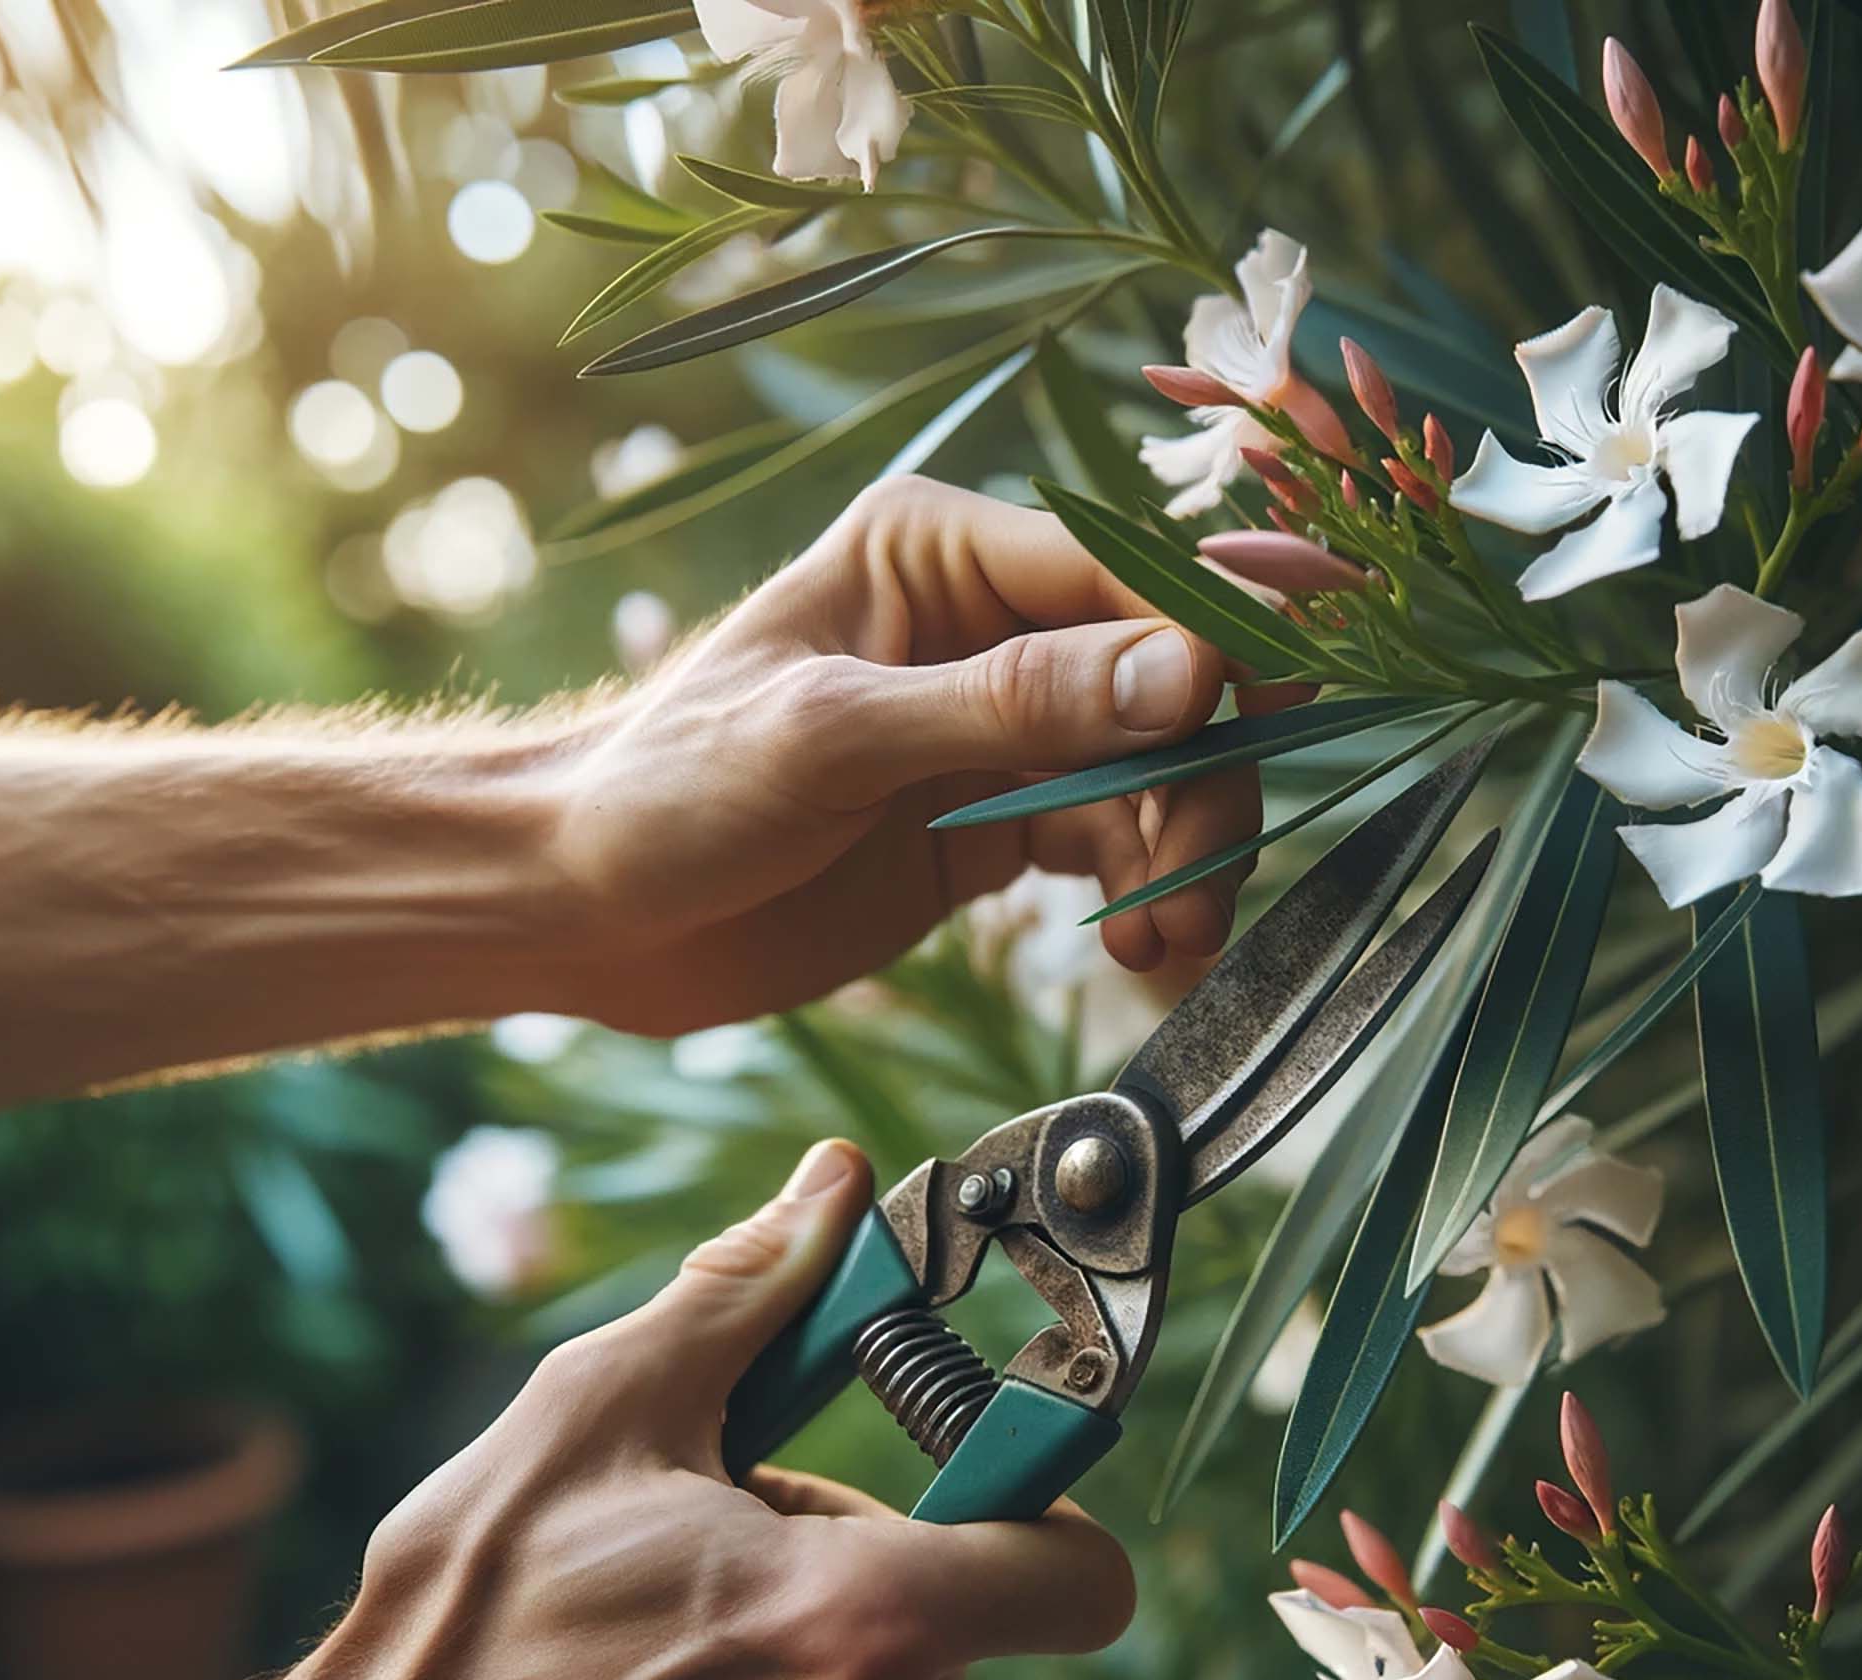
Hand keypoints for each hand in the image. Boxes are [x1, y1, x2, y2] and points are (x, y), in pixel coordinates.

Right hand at [270, 1137, 1132, 1679]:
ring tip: (672, 1642)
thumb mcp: (603, 1407)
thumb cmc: (471, 1619)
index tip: (983, 1489)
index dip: (1049, 1517)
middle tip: (726, 1551)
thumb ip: (749, 1287)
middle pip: (956, 1623)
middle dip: (865, 1569)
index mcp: (860, 1622)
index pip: (1080, 1582)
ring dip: (814, 1661)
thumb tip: (835, 1184)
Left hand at [549, 476, 1307, 1031]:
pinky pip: (1118, 846)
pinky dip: (1150, 893)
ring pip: (1159, 772)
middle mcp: (988, 627)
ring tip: (1166, 939)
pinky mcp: (995, 826)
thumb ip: (1012, 705)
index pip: (1125, 577)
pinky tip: (1141, 947)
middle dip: (1202, 778)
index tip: (1269, 727)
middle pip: (1168, 680)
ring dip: (1186, 852)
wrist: (591, 910)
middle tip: (1196, 884)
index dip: (1215, 647)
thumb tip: (1190, 675)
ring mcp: (999, 731)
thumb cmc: (669, 790)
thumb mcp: (833, 737)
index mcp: (941, 552)